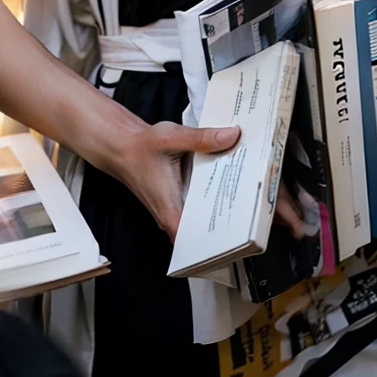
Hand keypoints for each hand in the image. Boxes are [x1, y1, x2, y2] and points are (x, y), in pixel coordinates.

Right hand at [108, 118, 240, 237]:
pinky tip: (228, 183)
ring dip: (221, 206)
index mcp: (170, 209)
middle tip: (252, 207)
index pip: (195, 239)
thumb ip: (202, 138)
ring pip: (202, 218)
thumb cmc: (142, 147)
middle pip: (204, 230)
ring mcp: (175, 211)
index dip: (217, 240)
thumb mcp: (173, 137)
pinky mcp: (178, 202)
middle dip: (228, 220)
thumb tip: (232, 136)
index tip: (239, 232)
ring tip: (247, 195)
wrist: (124, 148)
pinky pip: (199, 205)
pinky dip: (212, 196)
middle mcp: (172, 216)